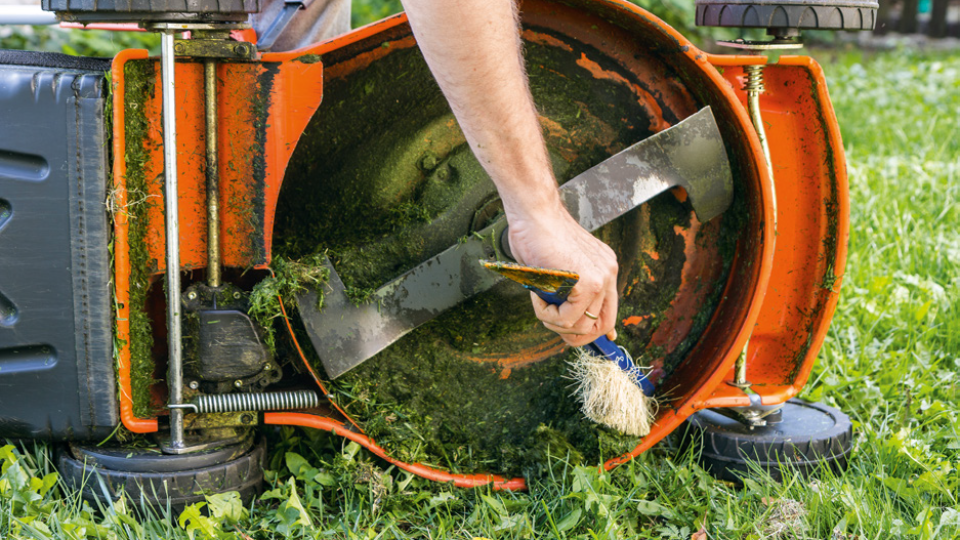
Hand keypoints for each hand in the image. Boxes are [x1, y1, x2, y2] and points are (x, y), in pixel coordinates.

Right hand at [506, 206, 618, 346]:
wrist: (533, 212)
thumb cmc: (537, 234)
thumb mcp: (558, 267)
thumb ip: (568, 290)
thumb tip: (568, 321)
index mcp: (604, 267)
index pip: (610, 310)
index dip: (598, 331)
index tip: (586, 338)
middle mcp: (608, 272)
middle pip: (602, 325)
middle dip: (575, 335)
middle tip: (552, 323)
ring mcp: (600, 277)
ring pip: (581, 326)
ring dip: (554, 322)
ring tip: (539, 302)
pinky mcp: (587, 282)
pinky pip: (566, 319)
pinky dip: (546, 315)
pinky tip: (537, 297)